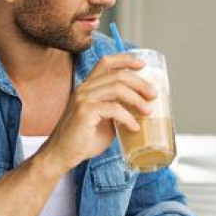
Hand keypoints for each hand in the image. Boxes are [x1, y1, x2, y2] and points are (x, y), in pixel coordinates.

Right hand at [42, 54, 156, 171]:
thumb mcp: (104, 120)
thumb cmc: (83, 140)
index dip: (125, 59)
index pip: (106, 62)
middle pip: (117, 75)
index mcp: (88, 86)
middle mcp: (84, 88)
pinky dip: (128, 118)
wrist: (61, 155)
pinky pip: (113, 109)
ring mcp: (83, 99)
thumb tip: (140, 108)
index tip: (142, 64)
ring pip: (117, 88)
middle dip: (140, 82)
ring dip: (137, 99)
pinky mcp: (85, 112)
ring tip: (148, 111)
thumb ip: (117, 110)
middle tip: (154, 94)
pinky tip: (135, 128)